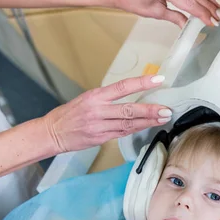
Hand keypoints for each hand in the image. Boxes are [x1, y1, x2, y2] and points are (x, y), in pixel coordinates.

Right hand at [43, 75, 171, 153]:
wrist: (52, 132)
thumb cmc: (69, 114)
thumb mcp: (86, 99)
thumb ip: (107, 99)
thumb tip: (131, 96)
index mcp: (95, 96)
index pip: (122, 87)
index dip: (141, 83)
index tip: (158, 80)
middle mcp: (98, 110)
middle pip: (129, 110)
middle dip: (150, 110)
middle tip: (166, 109)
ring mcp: (99, 126)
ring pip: (128, 124)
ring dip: (148, 122)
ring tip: (162, 118)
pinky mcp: (100, 139)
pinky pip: (122, 133)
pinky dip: (136, 129)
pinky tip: (148, 126)